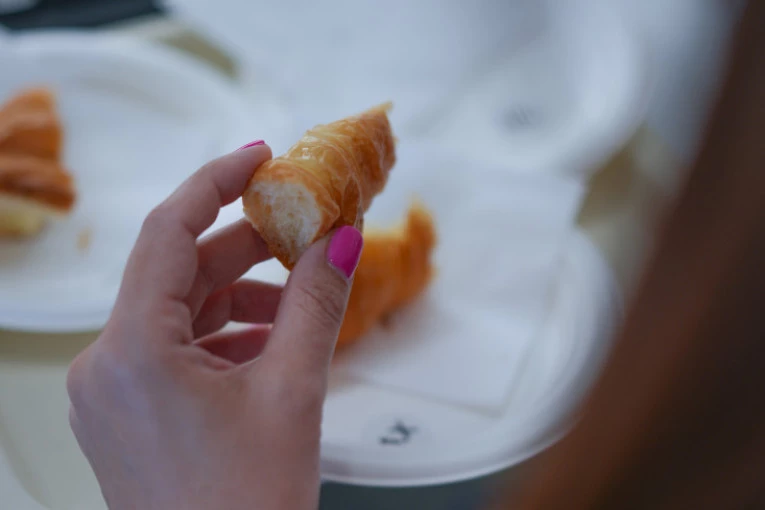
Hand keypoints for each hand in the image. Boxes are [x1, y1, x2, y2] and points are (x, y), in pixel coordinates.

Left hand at [65, 143, 362, 509]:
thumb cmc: (248, 506)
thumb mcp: (293, 390)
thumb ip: (316, 303)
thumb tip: (341, 241)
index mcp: (132, 350)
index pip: (168, 231)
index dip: (216, 182)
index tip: (260, 156)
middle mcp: (105, 365)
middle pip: (178, 273)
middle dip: (244, 248)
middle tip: (300, 229)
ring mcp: (110, 392)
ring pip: (178, 313)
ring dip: (239, 297)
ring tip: (297, 300)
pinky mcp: (126, 412)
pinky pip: (173, 349)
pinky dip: (222, 336)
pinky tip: (270, 343)